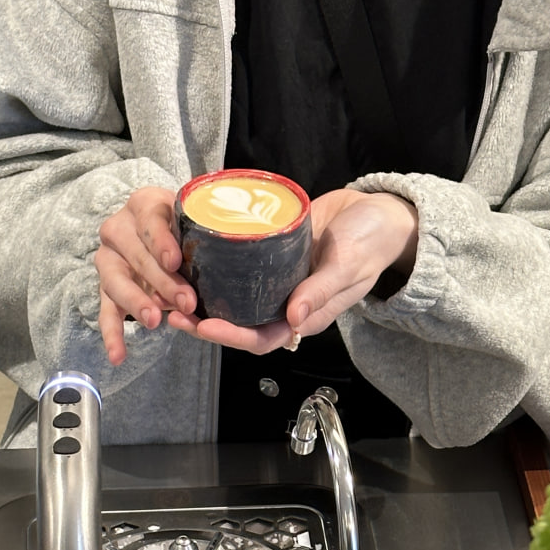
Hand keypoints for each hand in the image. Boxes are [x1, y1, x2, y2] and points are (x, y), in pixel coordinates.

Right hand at [96, 186, 198, 364]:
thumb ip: (207, 235)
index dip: (161, 240)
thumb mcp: (197, 225)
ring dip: (136, 302)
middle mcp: (119, 228)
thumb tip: (231, 260)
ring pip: (116, 281)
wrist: (165, 242)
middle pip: (137, 255)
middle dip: (162, 281)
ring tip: (153, 320)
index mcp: (144, 204)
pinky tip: (118, 355)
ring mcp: (109, 259)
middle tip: (186, 301)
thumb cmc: (186, 232)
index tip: (175, 261)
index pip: (150, 219)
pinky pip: (106, 311)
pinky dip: (112, 335)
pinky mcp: (107, 288)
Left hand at [166, 188, 417, 353]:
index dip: (231, 336)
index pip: (261, 338)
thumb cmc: (370, 242)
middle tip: (174, 310)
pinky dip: (215, 269)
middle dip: (205, 323)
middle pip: (239, 323)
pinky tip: (192, 258)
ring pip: (234, 299)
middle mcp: (285, 303)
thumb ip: (321, 291)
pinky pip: (238, 269)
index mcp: (304, 317)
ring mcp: (276, 281)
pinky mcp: (270, 257)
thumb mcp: (348, 265)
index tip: (204, 326)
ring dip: (204, 299)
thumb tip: (293, 321)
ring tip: (173, 290)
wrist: (377, 212)